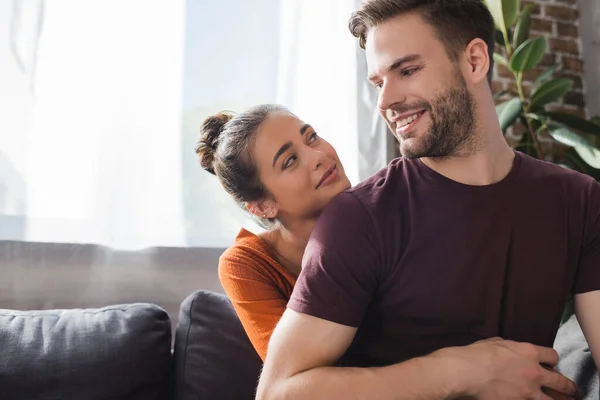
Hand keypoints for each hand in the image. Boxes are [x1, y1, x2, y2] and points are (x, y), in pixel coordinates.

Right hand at [438, 337, 578, 398]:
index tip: (550, 365)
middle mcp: (535, 372)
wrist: (467, 371)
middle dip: (567, 387)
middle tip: (570, 391)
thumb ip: (509, 346)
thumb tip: (510, 349)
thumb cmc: (477, 354)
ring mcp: (529, 391)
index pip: (553, 356)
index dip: (552, 361)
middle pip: (561, 382)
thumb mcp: (495, 342)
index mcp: (529, 352)